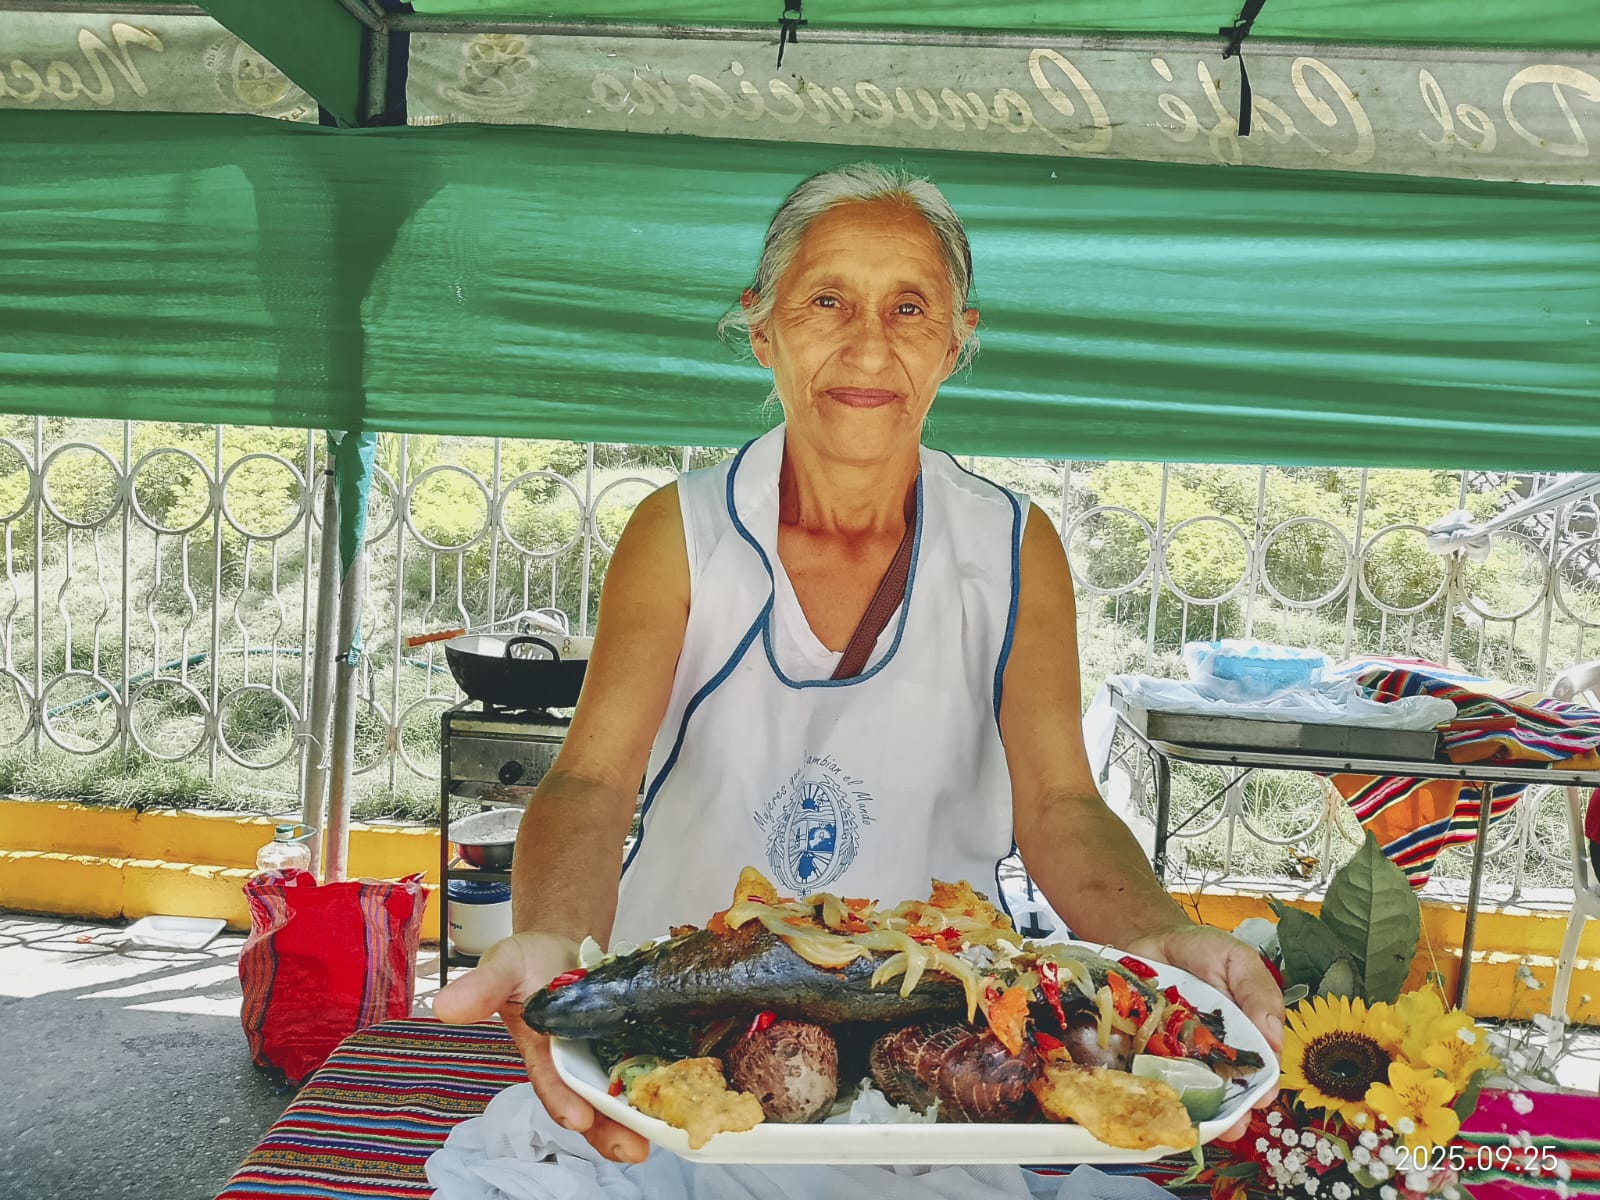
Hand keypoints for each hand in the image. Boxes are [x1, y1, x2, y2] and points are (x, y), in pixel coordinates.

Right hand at [432, 931, 649, 1163]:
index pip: (549, 1082)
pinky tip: (688, 1090)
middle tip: (633, 1151)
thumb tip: (443, 1005)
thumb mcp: (505, 964)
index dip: (562, 1100)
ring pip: (622, 1095)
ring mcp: (606, 1056)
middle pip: (590, 1104)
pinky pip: (649, 1066)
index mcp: (541, 1051)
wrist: (564, 946)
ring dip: (640, 1117)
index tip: (577, 1118)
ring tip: (664, 1136)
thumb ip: (481, 986)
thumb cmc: (530, 962)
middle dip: (609, 1131)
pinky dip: (664, 1080)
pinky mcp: (634, 1043)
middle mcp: (574, 1064)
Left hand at [1124, 923, 1284, 1142]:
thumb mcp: (1238, 960)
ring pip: (1189, 1091)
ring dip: (1194, 1109)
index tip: (1260, 1099)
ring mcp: (1179, 1054)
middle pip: (1226, 1090)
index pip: (1259, 1069)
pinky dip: (1151, 1086)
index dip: (1261, 1086)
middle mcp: (1214, 1051)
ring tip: (1196, 1122)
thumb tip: (1273, 1036)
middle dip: (1230, 1111)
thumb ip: (1258, 991)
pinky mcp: (1145, 1050)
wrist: (1151, 935)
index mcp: (1244, 1034)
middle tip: (1230, 1125)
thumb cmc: (1202, 949)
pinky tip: (1153, 1097)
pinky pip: (1149, 1074)